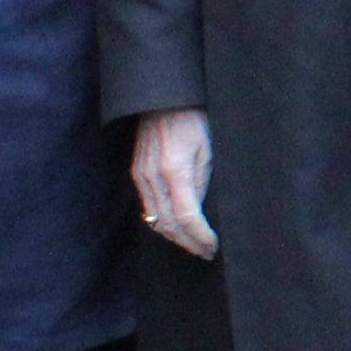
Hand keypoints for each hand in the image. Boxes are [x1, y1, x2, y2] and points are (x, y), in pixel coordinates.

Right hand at [131, 108, 216, 259]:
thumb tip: (201, 212)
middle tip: (207, 252)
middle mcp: (153, 177)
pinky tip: (178, 227)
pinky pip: (148, 207)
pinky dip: (163, 223)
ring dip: (176, 237)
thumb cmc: (193, 118)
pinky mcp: (136, 173)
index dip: (201, 237)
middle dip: (189, 243)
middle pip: (169, 225)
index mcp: (175, 170)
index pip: (188, 217)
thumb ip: (203, 182)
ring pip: (156, 220)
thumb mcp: (209, 149)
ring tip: (195, 244)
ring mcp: (141, 176)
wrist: (163, 98)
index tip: (214, 246)